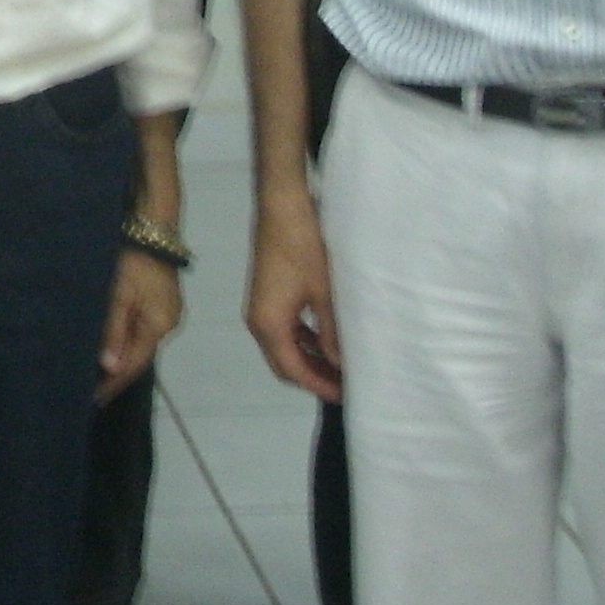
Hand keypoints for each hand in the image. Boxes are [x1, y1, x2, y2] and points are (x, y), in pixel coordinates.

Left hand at [101, 242, 184, 400]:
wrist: (152, 233)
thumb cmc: (132, 263)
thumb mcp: (118, 296)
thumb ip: (114, 332)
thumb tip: (110, 367)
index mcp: (158, 326)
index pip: (134, 364)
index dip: (115, 382)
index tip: (96, 399)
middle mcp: (168, 325)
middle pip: (140, 356)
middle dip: (117, 373)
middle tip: (92, 388)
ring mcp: (168, 316)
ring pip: (141, 344)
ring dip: (122, 357)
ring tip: (98, 373)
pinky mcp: (163, 306)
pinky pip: (143, 331)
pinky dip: (128, 340)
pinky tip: (114, 346)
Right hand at [246, 196, 343, 402]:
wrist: (283, 208)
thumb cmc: (304, 248)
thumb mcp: (325, 293)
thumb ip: (332, 333)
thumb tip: (341, 364)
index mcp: (269, 324)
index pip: (293, 370)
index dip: (319, 386)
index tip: (345, 396)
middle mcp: (258, 321)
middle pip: (284, 364)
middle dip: (313, 377)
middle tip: (346, 386)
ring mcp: (260, 308)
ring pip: (283, 348)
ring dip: (309, 360)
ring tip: (340, 367)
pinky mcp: (267, 296)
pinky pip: (284, 330)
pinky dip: (303, 341)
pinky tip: (326, 340)